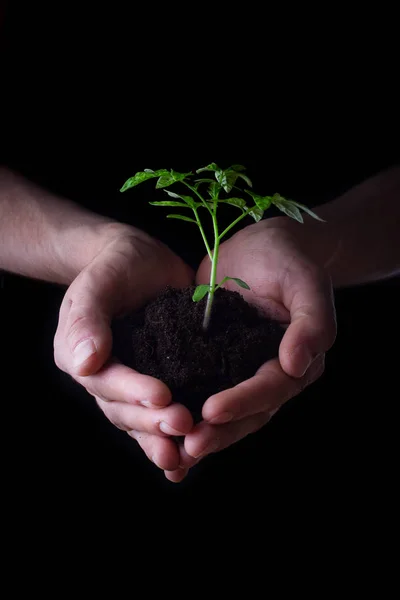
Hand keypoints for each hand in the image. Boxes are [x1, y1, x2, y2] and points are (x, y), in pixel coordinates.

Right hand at [54, 224, 193, 471]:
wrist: (141, 262)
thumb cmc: (116, 265)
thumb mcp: (99, 281)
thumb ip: (87, 318)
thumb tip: (84, 363)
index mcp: (80, 356)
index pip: (105, 381)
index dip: (132, 392)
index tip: (162, 397)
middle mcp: (103, 377)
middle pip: (123, 410)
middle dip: (152, 423)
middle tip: (184, 425)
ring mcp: (131, 383)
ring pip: (141, 422)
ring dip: (161, 441)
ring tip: (186, 458)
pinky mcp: (160, 381)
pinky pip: (159, 416)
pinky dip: (170, 440)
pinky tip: (187, 463)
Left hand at [165, 217, 335, 481]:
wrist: (257, 246)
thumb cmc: (287, 259)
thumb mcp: (306, 282)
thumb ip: (312, 322)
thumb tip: (298, 365)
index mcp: (296, 362)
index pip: (271, 389)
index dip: (243, 402)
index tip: (211, 412)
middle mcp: (269, 374)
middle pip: (247, 413)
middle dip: (218, 432)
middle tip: (188, 447)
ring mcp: (239, 371)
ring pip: (223, 412)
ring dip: (199, 433)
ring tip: (171, 453)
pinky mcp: (212, 361)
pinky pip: (199, 391)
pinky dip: (182, 411)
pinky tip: (156, 427)